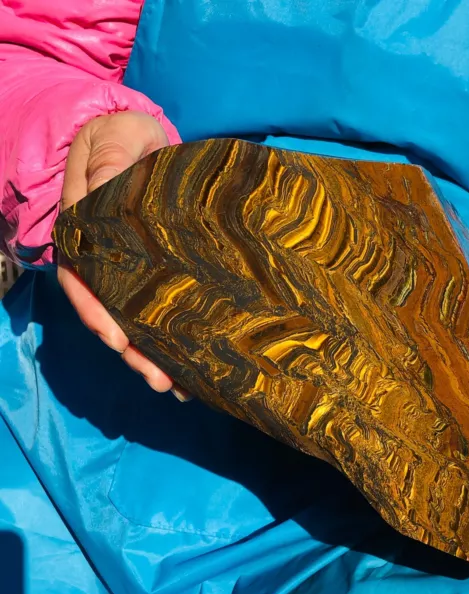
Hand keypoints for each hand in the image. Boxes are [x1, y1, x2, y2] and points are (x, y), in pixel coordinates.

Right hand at [58, 111, 188, 399]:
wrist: (146, 140)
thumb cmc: (125, 137)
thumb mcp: (115, 140)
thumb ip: (108, 164)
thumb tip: (103, 196)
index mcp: (84, 230)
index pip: (84, 280)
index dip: (98, 313)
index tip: (119, 341)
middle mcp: (103, 257)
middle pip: (111, 312)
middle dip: (133, 351)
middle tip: (161, 382)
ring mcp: (129, 267)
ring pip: (135, 318)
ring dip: (153, 353)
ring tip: (179, 386)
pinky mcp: (155, 270)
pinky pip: (158, 306)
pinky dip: (170, 334)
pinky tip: (191, 358)